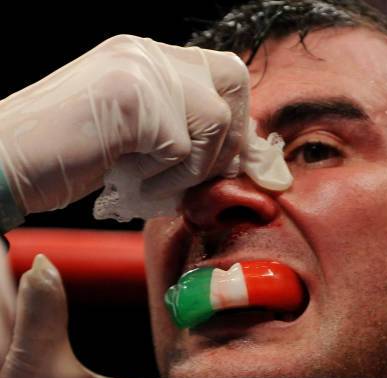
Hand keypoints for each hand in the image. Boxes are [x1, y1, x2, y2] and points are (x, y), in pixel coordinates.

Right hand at [0, 35, 248, 215]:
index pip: (218, 74)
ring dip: (192, 169)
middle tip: (206, 175)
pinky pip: (183, 150)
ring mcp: (139, 71)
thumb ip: (174, 132)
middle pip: (232, 80)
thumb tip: (234, 158)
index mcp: (143, 59)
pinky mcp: (133, 101)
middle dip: (232, 137)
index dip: (237, 121)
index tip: (234, 163)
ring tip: (151, 185)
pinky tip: (131, 186)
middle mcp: (145, 54)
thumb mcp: (129, 138)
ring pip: (215, 120)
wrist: (6, 163)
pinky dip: (164, 182)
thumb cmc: (62, 159)